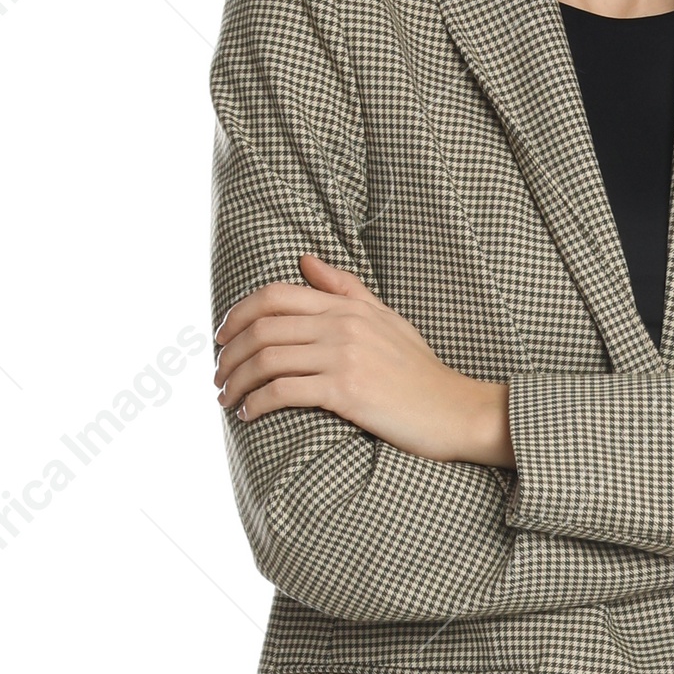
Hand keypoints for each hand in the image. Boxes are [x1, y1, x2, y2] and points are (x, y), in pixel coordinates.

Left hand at [215, 252, 511, 462]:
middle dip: (228, 354)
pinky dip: (258, 403)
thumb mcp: (386, 319)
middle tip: (217, 376)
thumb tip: (304, 260)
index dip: (236, 314)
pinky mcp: (347, 392)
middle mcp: (342, 325)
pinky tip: (249, 414)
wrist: (456, 410)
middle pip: (262, 329)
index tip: (221, 337)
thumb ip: (345, 289)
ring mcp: (344, 357)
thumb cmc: (420, 371)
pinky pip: (285, 392)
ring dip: (236, 381)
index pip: (275, 295)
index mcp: (347, 306)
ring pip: (267, 360)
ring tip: (226, 398)